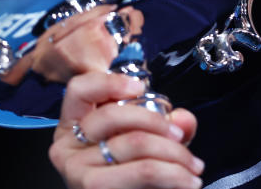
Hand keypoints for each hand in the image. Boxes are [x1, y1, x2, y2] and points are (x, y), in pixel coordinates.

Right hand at [50, 71, 202, 188]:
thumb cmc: (132, 178)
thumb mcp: (146, 141)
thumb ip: (166, 125)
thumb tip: (183, 119)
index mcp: (74, 126)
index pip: (80, 89)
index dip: (110, 83)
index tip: (139, 88)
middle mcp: (68, 146)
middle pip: (112, 114)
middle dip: (157, 122)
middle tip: (180, 135)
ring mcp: (77, 169)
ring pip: (134, 142)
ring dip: (175, 153)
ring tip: (192, 166)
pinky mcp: (92, 188)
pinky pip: (143, 170)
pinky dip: (173, 174)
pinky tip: (187, 181)